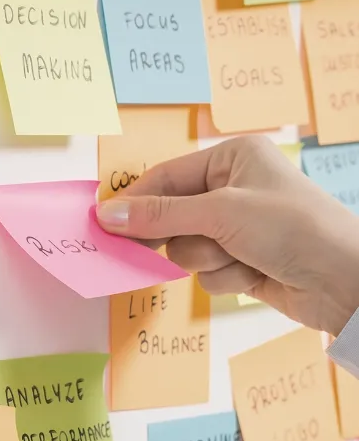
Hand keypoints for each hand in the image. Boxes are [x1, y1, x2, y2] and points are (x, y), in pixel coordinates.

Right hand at [95, 136, 358, 336]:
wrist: (345, 281)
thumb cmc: (292, 228)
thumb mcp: (220, 213)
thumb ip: (160, 215)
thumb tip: (107, 214)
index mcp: (232, 158)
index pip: (166, 177)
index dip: (137, 201)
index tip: (105, 223)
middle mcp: (232, 189)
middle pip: (172, 217)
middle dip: (185, 236)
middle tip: (186, 242)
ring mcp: (237, 228)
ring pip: (187, 250)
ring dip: (210, 260)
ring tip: (242, 257)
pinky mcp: (241, 260)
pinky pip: (206, 272)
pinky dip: (226, 278)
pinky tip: (255, 274)